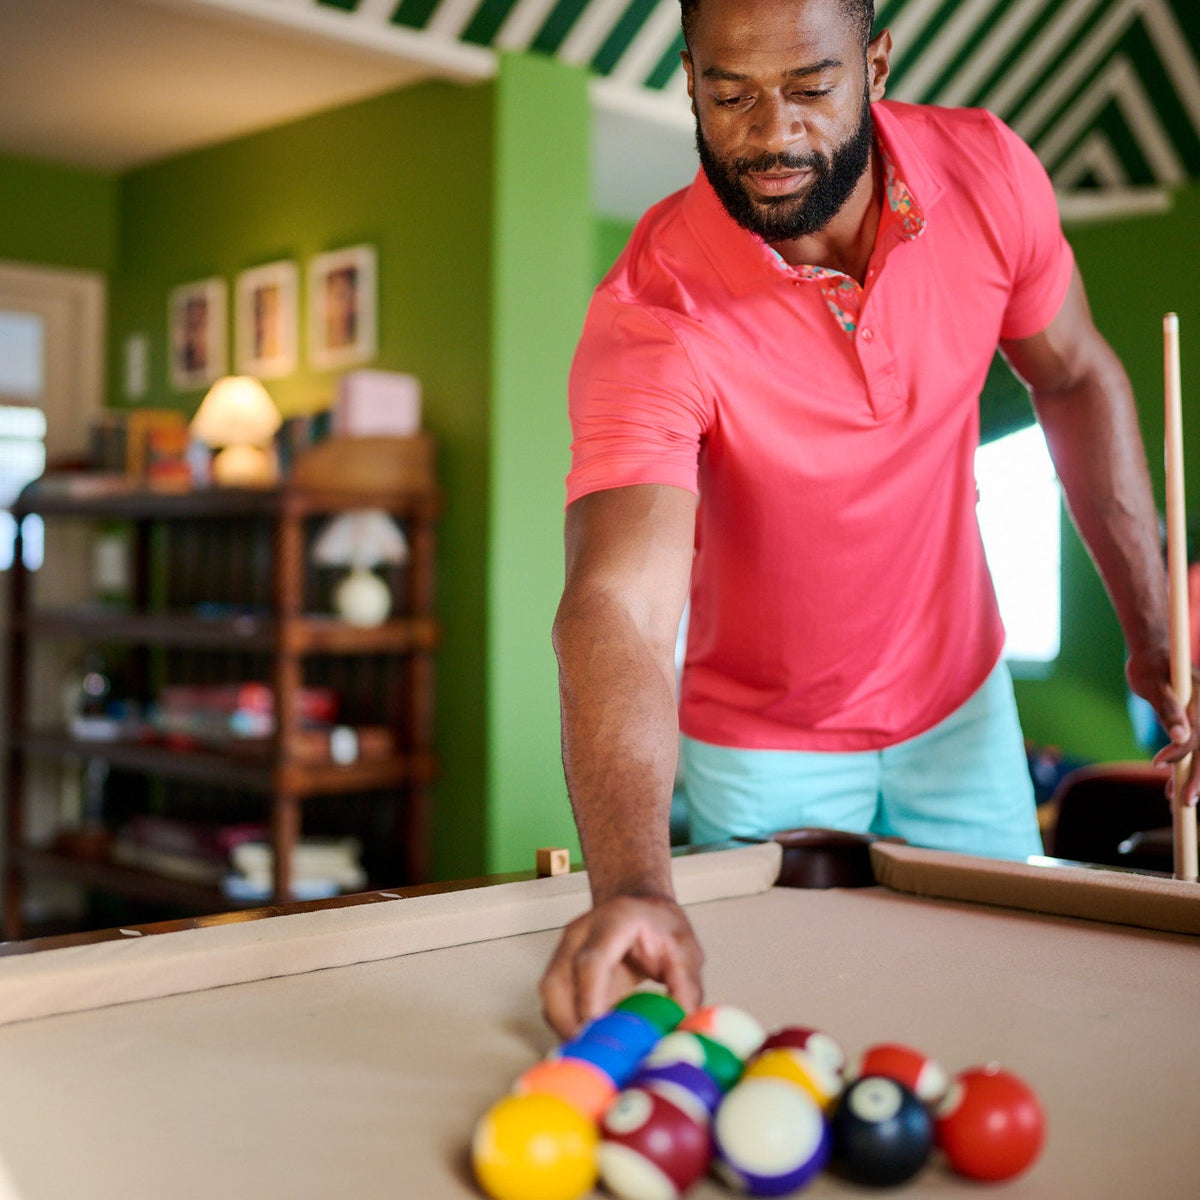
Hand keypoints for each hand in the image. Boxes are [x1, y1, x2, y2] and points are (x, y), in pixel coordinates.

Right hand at [539, 895, 703, 1038]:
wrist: (640, 908)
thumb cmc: (658, 925)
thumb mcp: (685, 949)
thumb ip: (686, 985)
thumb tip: (682, 1024)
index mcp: (613, 922)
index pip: (591, 961)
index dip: (590, 999)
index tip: (597, 1031)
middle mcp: (580, 934)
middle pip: (559, 982)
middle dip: (573, 1024)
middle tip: (599, 1054)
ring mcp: (565, 951)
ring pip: (551, 997)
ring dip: (568, 1029)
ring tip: (598, 1052)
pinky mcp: (561, 971)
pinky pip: (554, 1004)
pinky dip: (568, 1026)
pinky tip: (592, 1040)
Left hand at [1127, 651, 1199, 804]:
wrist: (1155, 653)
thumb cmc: (1151, 665)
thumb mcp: (1154, 684)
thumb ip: (1168, 709)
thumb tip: (1181, 738)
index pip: (1197, 735)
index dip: (1179, 753)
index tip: (1157, 765)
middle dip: (1197, 778)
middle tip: (1184, 802)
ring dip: (1192, 778)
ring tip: (1177, 801)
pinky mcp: (1196, 724)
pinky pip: (1195, 749)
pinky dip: (1185, 767)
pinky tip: (1173, 785)